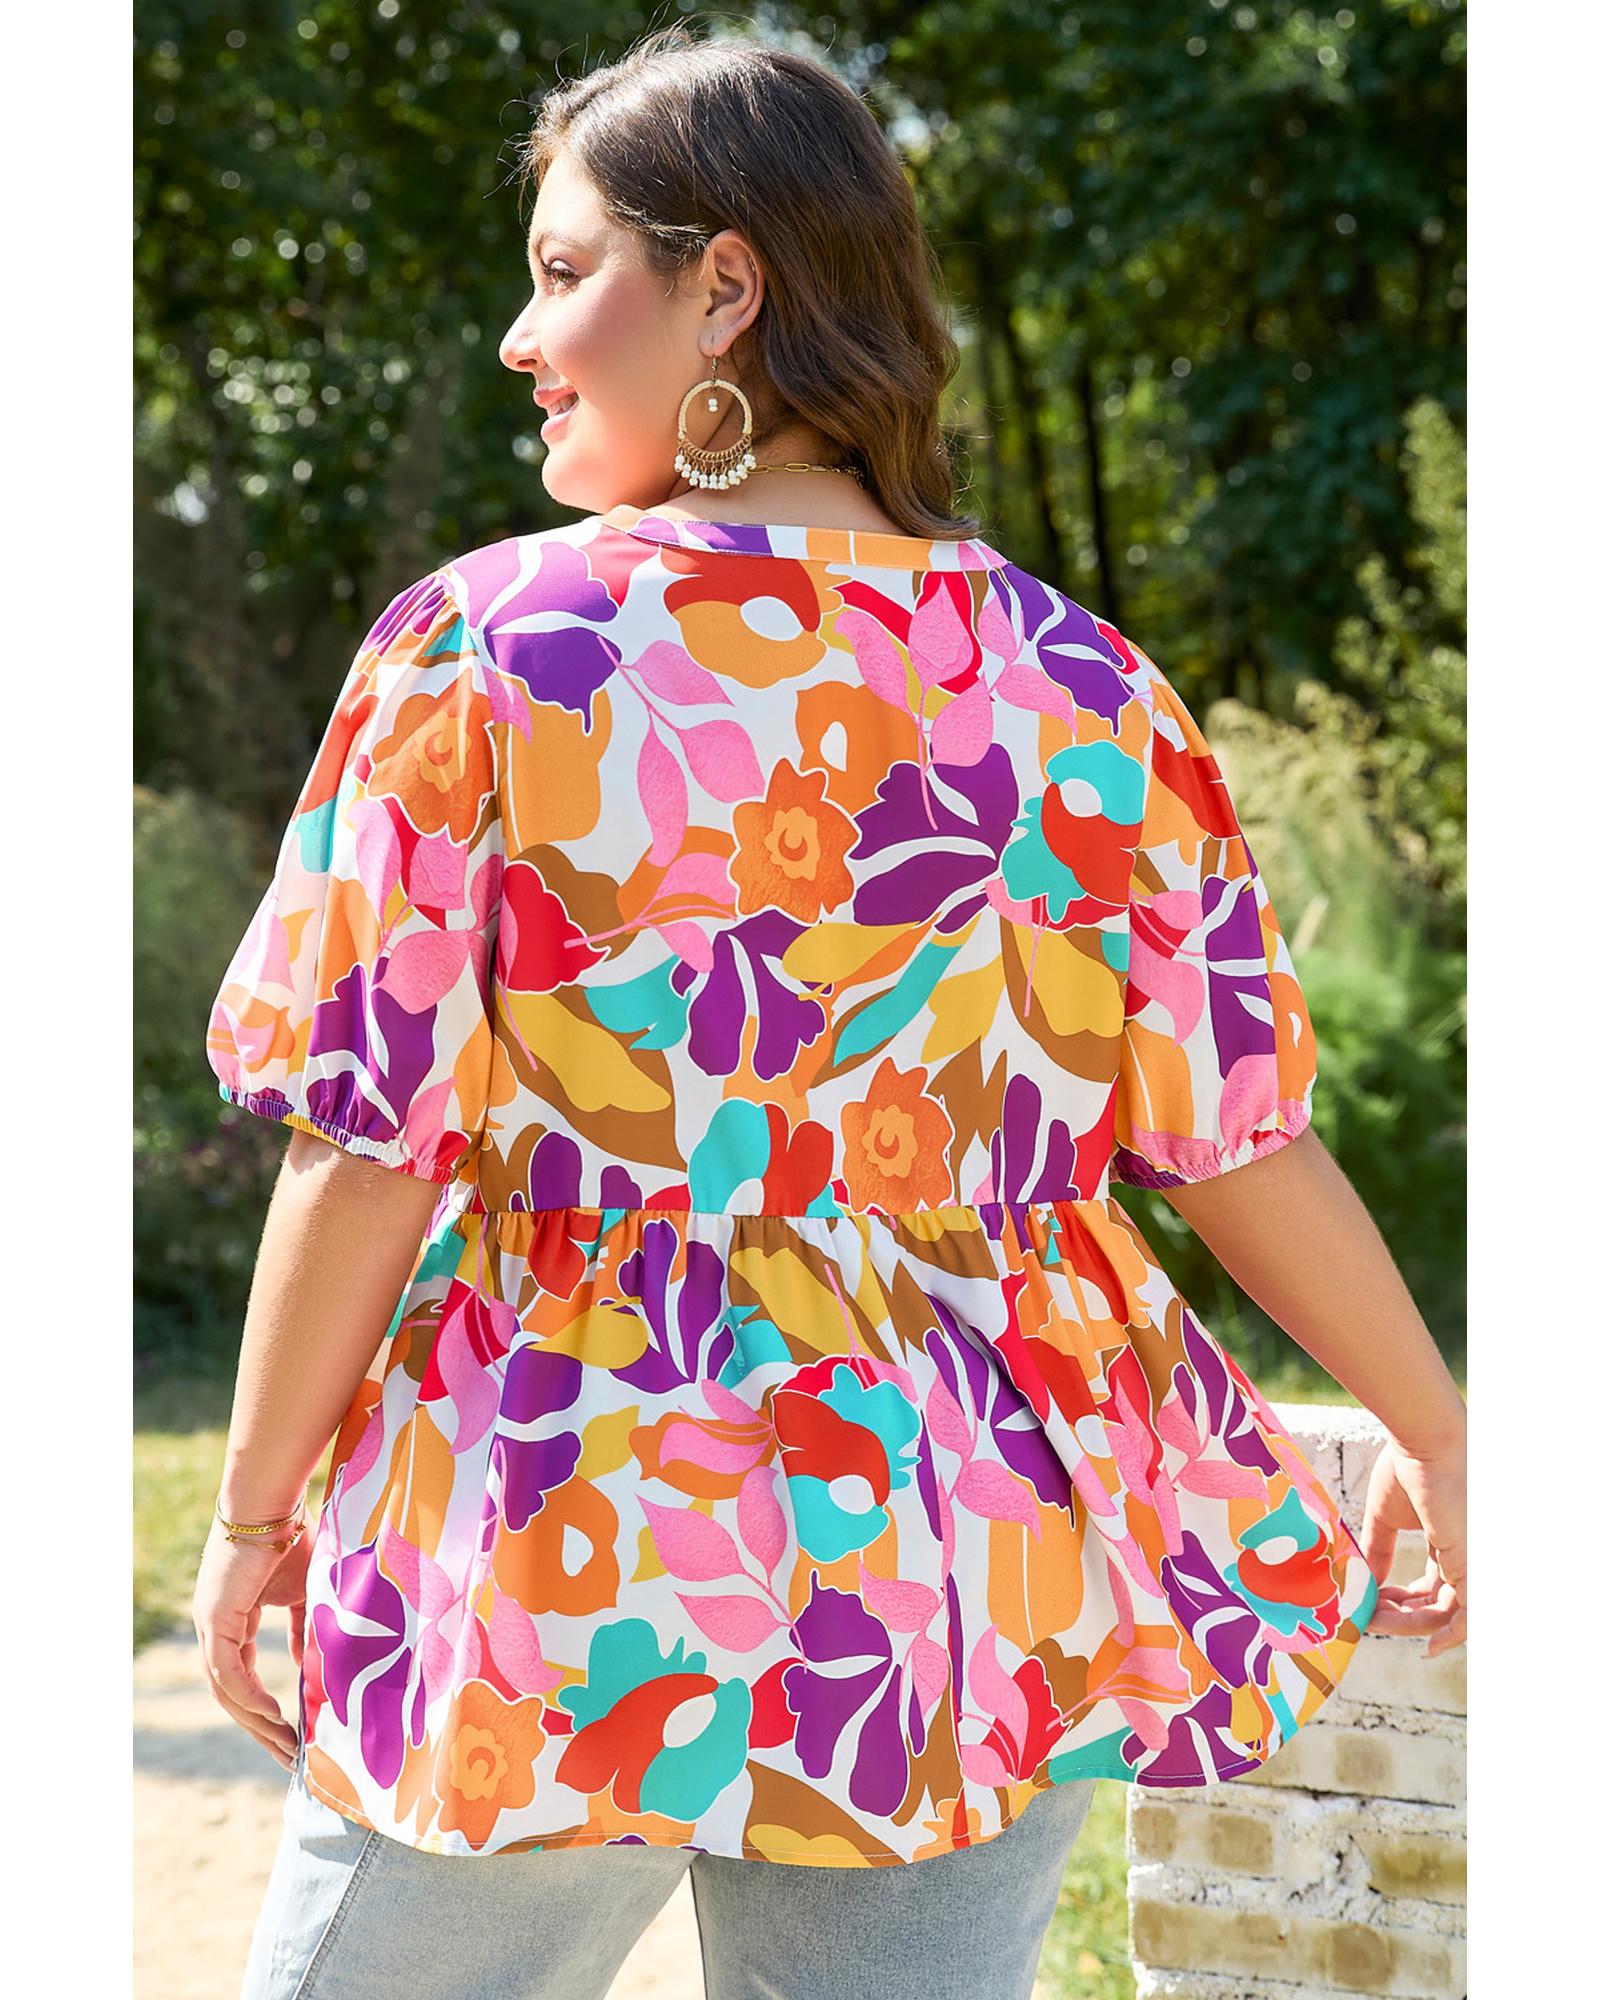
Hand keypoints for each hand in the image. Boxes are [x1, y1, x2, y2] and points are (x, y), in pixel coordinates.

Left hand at [191, 1511, 313, 1769]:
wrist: (273, 1502)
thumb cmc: (291, 1536)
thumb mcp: (302, 1592)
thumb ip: (301, 1628)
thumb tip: (305, 1663)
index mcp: (229, 1621)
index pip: (241, 1677)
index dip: (264, 1708)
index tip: (292, 1733)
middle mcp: (213, 1628)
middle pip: (232, 1694)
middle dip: (260, 1729)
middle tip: (287, 1757)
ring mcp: (210, 1625)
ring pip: (227, 1690)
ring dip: (257, 1721)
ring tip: (286, 1745)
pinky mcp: (215, 1619)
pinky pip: (229, 1672)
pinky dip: (250, 1697)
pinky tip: (274, 1716)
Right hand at [1359, 1429, 1466, 1654]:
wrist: (1423, 1439)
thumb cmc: (1405, 1466)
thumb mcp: (1384, 1517)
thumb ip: (1377, 1550)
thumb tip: (1363, 1580)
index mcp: (1445, 1539)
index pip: (1427, 1582)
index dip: (1398, 1598)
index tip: (1368, 1600)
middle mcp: (1462, 1553)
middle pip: (1436, 1601)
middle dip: (1400, 1615)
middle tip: (1368, 1616)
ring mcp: (1470, 1561)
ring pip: (1447, 1612)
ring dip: (1412, 1624)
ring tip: (1377, 1621)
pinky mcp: (1471, 1565)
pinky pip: (1467, 1615)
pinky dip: (1449, 1635)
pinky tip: (1427, 1647)